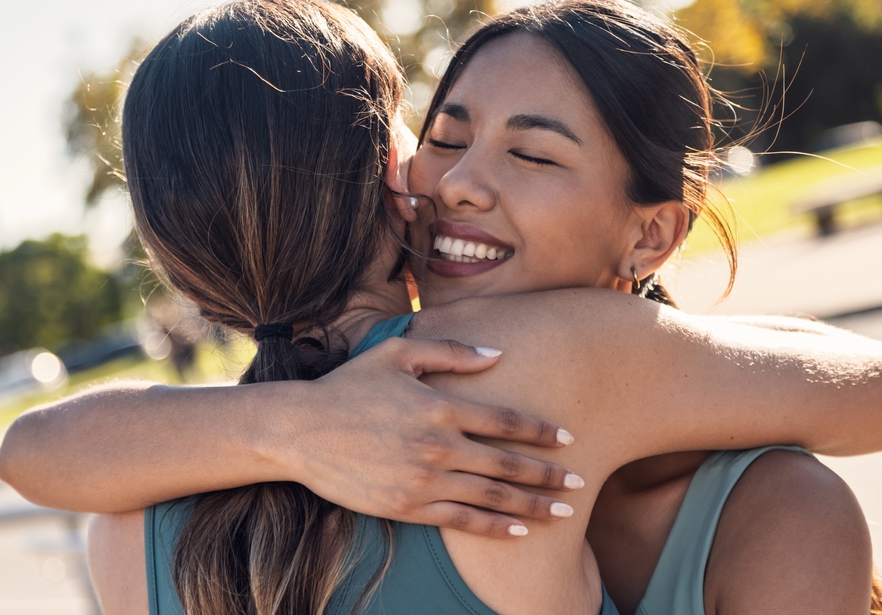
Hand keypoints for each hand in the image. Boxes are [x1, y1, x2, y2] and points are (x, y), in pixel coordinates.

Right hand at [277, 337, 581, 537]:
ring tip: (562, 512)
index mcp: (440, 406)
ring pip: (491, 496)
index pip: (505, 420)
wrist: (301, 430)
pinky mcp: (407, 506)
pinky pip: (461, 520)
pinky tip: (518, 530)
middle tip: (580, 482)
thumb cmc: (350, 385)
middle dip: (548, 475)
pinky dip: (494, 526)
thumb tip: (498, 353)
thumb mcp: (398, 353)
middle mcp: (438, 446)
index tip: (567, 438)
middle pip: (508, 464)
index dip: (541, 431)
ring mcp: (423, 479)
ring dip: (532, 505)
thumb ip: (451, 351)